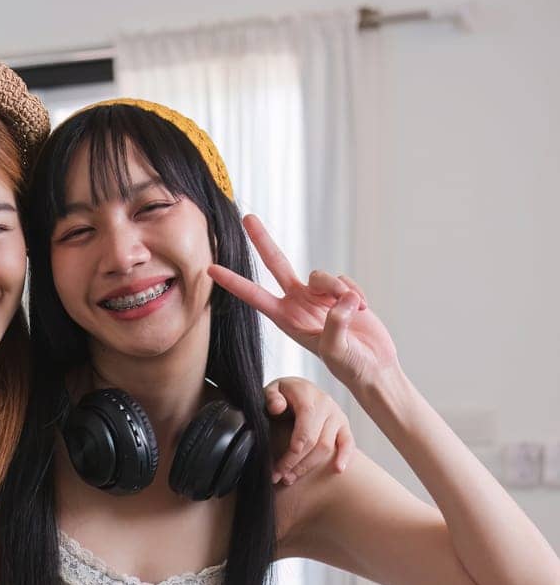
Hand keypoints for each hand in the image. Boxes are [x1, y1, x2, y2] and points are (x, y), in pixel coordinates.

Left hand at [209, 215, 399, 390]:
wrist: (373, 366)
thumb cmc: (350, 366)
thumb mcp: (336, 351)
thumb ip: (335, 324)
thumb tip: (343, 299)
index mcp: (287, 319)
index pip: (254, 296)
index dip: (233, 282)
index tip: (211, 269)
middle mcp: (298, 303)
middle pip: (277, 264)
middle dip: (262, 240)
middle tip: (247, 217)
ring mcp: (318, 296)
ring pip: (321, 275)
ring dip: (339, 289)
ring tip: (354, 311)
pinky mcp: (339, 292)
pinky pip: (344, 280)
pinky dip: (355, 294)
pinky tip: (362, 311)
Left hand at [263, 375, 355, 485]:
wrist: (298, 390)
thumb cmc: (282, 394)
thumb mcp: (272, 390)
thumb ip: (271, 397)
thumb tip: (277, 407)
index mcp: (306, 393)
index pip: (305, 418)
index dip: (296, 441)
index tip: (283, 462)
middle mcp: (325, 403)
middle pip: (314, 438)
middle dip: (295, 462)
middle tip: (278, 476)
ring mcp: (337, 415)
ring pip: (327, 446)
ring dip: (308, 466)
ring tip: (290, 478)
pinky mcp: (344, 425)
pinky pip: (348, 442)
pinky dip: (344, 456)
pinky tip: (337, 470)